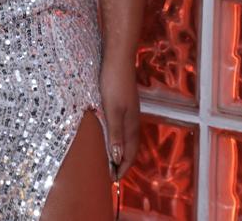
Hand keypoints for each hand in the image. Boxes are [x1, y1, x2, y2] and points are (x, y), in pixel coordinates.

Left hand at [99, 58, 139, 181]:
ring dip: (119, 150)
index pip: (129, 154)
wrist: (118, 60)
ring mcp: (130, 112)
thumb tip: (117, 158)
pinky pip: (123, 128)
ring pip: (126, 138)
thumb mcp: (112, 111)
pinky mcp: (124, 104)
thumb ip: (115, 134)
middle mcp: (133, 121)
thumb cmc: (113, 84)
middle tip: (110, 174)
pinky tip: (108, 135)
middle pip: (130, 148)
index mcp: (131, 126)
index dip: (122, 168)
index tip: (113, 180)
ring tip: (108, 159)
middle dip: (121, 162)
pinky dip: (117, 138)